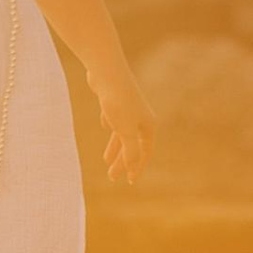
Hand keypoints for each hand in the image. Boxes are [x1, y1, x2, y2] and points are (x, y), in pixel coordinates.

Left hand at [93, 69, 153, 183]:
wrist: (107, 72)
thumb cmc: (118, 102)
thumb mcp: (125, 131)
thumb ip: (130, 150)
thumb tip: (132, 167)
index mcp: (148, 125)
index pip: (144, 152)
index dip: (136, 167)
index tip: (128, 180)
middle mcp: (141, 116)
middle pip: (132, 144)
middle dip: (123, 161)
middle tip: (112, 176)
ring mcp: (128, 108)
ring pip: (122, 132)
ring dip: (115, 147)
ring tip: (106, 160)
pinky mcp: (115, 99)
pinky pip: (114, 116)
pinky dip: (110, 125)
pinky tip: (104, 126)